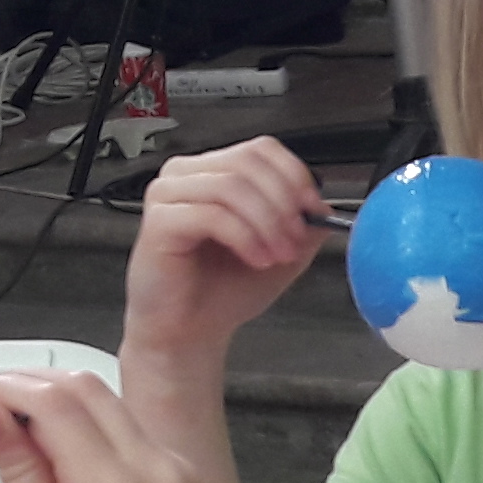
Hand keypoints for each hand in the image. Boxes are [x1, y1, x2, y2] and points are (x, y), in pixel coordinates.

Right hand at [0, 373, 291, 482]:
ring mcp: (177, 469)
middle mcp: (154, 468)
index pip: (55, 403)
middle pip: (85, 388)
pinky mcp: (185, 476)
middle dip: (30, 386)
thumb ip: (16, 473)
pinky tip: (57, 453)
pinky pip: (131, 430)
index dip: (7, 389)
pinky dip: (90, 427)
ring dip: (58, 404)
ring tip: (14, 435)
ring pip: (110, 403)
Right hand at [122, 139, 328, 363]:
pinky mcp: (158, 221)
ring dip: (267, 223)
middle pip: (247, 163)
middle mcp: (187, 175)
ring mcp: (168, 194)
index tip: (314, 209)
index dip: (293, 176)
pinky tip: (256, 259)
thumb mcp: (280, 253)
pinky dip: (244, 237)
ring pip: (231, 187)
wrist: (189, 332)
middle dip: (283, 203)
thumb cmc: (222, 292)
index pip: (260, 149)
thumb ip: (303, 225)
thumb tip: (323, 204)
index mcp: (214, 172)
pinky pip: (211, 214)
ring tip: (278, 255)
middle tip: (297, 239)